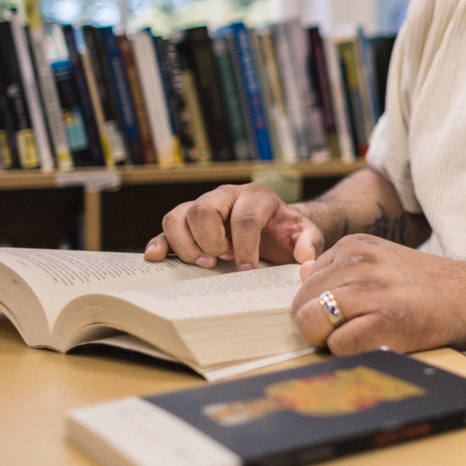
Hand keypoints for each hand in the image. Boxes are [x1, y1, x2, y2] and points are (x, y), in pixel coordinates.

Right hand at [144, 183, 323, 269]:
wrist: (274, 226)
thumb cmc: (287, 231)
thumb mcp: (305, 235)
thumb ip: (308, 244)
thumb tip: (305, 260)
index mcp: (256, 196)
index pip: (245, 217)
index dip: (245, 246)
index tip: (247, 270)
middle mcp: (226, 195)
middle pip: (204, 209)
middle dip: (212, 241)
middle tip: (223, 261)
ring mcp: (204, 206)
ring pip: (179, 215)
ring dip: (187, 244)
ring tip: (206, 263)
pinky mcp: (188, 222)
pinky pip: (167, 228)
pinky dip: (160, 242)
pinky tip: (157, 257)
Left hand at [290, 235, 465, 354]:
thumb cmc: (423, 287)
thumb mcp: (380, 261)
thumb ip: (340, 267)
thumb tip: (301, 274)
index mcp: (353, 246)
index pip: (304, 283)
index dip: (318, 306)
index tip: (344, 314)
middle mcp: (358, 262)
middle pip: (302, 304)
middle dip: (317, 326)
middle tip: (349, 332)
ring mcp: (371, 290)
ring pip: (312, 324)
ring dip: (329, 341)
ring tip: (359, 338)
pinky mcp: (385, 321)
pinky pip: (338, 346)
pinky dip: (350, 354)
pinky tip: (375, 344)